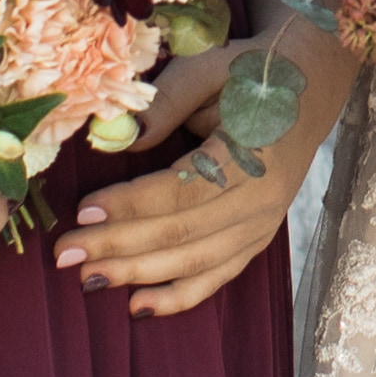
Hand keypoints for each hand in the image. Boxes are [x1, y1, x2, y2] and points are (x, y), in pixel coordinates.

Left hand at [56, 27, 357, 319]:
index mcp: (251, 154)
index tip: (81, 212)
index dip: (129, 205)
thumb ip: (166, 102)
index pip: (181, 190)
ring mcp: (263, 223)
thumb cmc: (250, 71)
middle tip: (65, 255)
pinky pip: (218, 277)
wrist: (310, 83)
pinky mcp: (259, 237)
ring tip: (88, 279)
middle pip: (181, 234)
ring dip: (139, 275)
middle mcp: (262, 198)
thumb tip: (116, 139)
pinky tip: (139, 306)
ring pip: (195, 262)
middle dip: (119, 247)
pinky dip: (179, 296)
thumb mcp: (209, 70)